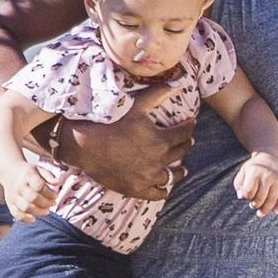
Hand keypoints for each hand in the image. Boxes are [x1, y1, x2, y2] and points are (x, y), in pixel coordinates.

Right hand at [5, 163, 56, 221]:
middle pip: (33, 198)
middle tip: (52, 203)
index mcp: (28, 175)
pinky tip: (34, 218)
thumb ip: (49, 176)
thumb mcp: (39, 169)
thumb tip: (57, 183)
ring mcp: (14, 195)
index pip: (39, 186)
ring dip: (38, 212)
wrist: (9, 172)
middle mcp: (19, 186)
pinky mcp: (10, 203)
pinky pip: (16, 213)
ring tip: (46, 211)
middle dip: (46, 203)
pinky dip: (25, 218)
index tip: (55, 195)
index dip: (49, 193)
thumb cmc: (27, 172)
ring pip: (25, 207)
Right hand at [57, 83, 194, 198]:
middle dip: (185, 145)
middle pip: (180, 153)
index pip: (183, 133)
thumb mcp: (136, 105)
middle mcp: (158, 160)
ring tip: (183, 169)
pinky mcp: (136, 189)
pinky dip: (162, 190)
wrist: (86, 145)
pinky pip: (156, 194)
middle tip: (188, 142)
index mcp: (161, 140)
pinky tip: (165, 188)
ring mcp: (147, 177)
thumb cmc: (111, 122)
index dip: (188, 127)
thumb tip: (178, 83)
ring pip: (171, 176)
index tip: (191, 123)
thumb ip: (158, 94)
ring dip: (179, 172)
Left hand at [233, 152, 277, 217]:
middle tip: (253, 206)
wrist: (271, 156)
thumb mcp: (243, 173)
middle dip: (255, 205)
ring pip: (272, 201)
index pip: (249, 193)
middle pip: (260, 199)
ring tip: (260, 213)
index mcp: (255, 172)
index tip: (247, 196)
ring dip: (265, 210)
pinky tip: (274, 211)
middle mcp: (268, 175)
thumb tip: (241, 197)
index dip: (247, 197)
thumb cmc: (254, 168)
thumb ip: (239, 185)